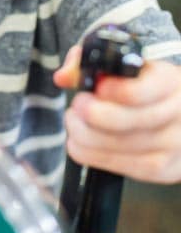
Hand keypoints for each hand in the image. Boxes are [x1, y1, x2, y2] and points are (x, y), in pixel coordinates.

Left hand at [54, 46, 180, 182]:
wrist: (177, 116)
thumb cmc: (144, 85)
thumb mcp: (124, 65)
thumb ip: (90, 63)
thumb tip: (63, 77)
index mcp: (170, 81)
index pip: (138, 91)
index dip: (110, 91)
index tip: (94, 88)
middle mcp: (177, 114)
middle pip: (127, 121)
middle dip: (92, 114)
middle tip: (78, 105)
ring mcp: (174, 145)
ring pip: (122, 147)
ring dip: (86, 136)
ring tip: (75, 122)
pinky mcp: (165, 169)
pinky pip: (124, 167)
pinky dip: (93, 156)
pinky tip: (82, 143)